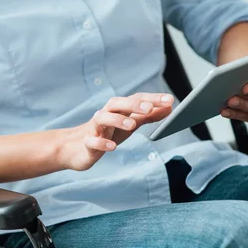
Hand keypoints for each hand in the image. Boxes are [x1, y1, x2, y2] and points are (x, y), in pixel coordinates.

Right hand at [58, 93, 173, 170]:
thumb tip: (169, 108)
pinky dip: (102, 142)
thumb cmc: (107, 133)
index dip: (152, 99)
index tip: (169, 100)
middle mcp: (106, 114)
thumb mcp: (129, 123)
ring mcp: (95, 128)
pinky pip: (93, 141)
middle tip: (149, 108)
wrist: (78, 148)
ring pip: (104, 118)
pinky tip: (112, 147)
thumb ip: (148, 116)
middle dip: (134, 105)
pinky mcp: (87, 143)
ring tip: (132, 126)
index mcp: (118, 109)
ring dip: (117, 120)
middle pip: (118, 104)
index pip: (136, 99)